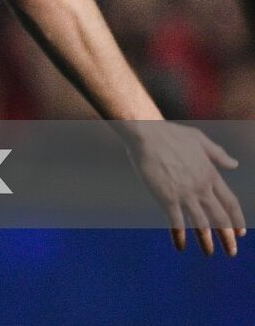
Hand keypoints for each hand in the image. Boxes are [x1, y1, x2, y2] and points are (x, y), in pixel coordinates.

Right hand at [123, 122, 245, 256]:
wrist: (146, 134)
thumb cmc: (170, 134)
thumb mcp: (199, 140)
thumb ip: (218, 154)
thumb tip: (235, 164)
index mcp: (210, 174)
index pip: (230, 203)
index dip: (237, 220)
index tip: (240, 233)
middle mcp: (201, 188)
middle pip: (220, 218)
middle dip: (228, 237)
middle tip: (232, 252)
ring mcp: (185, 194)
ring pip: (201, 224)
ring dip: (206, 241)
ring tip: (209, 253)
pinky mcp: (167, 198)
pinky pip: (176, 222)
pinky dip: (179, 236)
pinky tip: (180, 246)